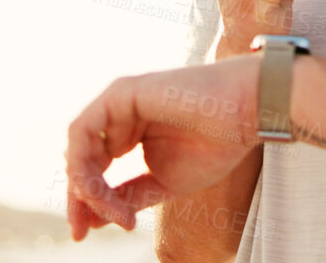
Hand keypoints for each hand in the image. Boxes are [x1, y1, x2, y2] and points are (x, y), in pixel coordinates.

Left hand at [63, 55, 262, 239]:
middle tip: (81, 231)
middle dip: (78, 199)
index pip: (94, 169)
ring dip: (87, 187)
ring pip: (78, 150)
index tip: (85, 233)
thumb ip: (127, 196)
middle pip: (80, 159)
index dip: (87, 202)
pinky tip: (102, 190)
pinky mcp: (120, 93)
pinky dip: (85, 165)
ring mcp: (118, 102)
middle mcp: (119, 115)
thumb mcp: (162, 181)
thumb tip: (93, 219)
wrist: (246, 114)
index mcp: (129, 132)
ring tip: (113, 213)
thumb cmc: (216, 144)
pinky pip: (83, 131)